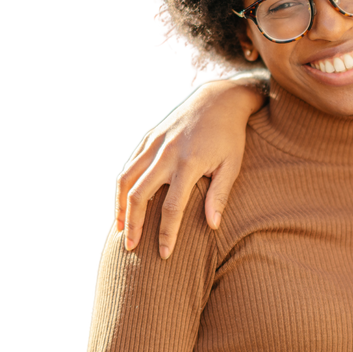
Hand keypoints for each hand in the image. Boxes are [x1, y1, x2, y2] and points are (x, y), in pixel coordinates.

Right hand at [112, 80, 263, 258]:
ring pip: (125, 180)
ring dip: (119, 207)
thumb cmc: (229, 135)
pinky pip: (127, 165)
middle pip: (139, 196)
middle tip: (131, 248)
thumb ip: (220, 195)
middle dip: (133, 225)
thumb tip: (212, 226)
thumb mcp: (233, 164)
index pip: (172, 208)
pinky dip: (120, 186)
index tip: (164, 254)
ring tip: (119, 229)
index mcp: (189, 164)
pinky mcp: (147, 136)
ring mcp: (152, 143)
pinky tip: (121, 202)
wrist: (218, 97)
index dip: (166, 233)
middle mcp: (165, 154)